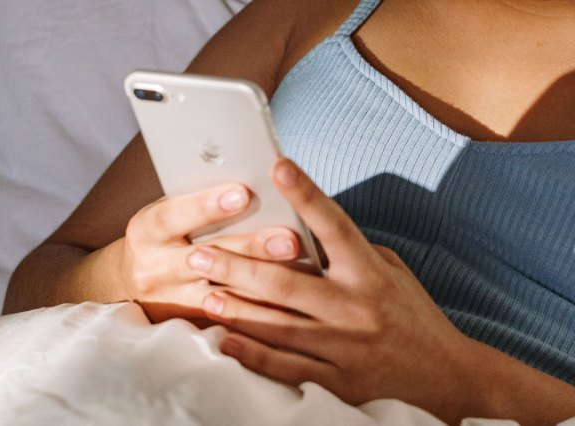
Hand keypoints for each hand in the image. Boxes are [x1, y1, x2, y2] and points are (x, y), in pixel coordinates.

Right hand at [122, 183, 299, 322]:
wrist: (130, 284)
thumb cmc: (163, 235)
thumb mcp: (167, 213)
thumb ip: (196, 203)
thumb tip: (249, 183)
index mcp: (146, 231)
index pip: (174, 216)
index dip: (207, 206)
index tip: (243, 193)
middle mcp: (155, 269)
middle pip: (207, 259)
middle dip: (250, 248)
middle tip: (288, 240)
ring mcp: (171, 300)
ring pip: (223, 295)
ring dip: (264, 284)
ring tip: (300, 272)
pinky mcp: (190, 323)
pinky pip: (229, 320)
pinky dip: (261, 311)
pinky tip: (292, 305)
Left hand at [186, 158, 474, 420]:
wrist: (447, 377)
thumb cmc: (415, 317)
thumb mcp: (392, 272)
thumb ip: (353, 252)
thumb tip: (310, 232)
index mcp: (371, 273)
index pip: (334, 225)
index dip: (306, 193)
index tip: (278, 166)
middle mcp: (356, 307)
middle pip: (286, 282)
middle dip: (238, 265)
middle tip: (200, 253)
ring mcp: (347, 347)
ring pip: (279, 325)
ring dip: (236, 309)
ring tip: (202, 293)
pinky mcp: (341, 382)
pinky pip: (288, 368)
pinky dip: (253, 356)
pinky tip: (225, 342)